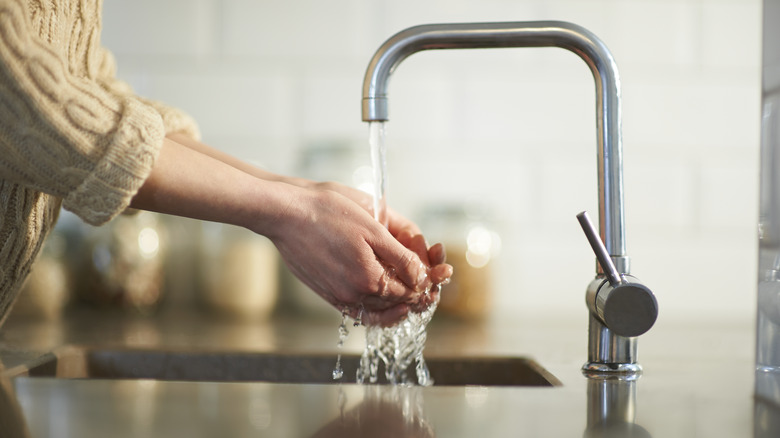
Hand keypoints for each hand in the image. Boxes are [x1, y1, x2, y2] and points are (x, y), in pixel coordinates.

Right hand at [264, 186, 437, 325]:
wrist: (285, 213)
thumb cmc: (327, 212)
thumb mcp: (373, 228)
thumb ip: (401, 257)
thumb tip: (422, 278)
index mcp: (370, 279)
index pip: (411, 290)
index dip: (428, 280)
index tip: (439, 269)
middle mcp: (354, 295)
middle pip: (397, 302)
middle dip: (417, 290)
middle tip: (433, 277)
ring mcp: (338, 297)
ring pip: (379, 309)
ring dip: (398, 299)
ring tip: (412, 285)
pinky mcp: (326, 293)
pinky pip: (358, 310)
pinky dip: (376, 306)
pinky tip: (383, 294)